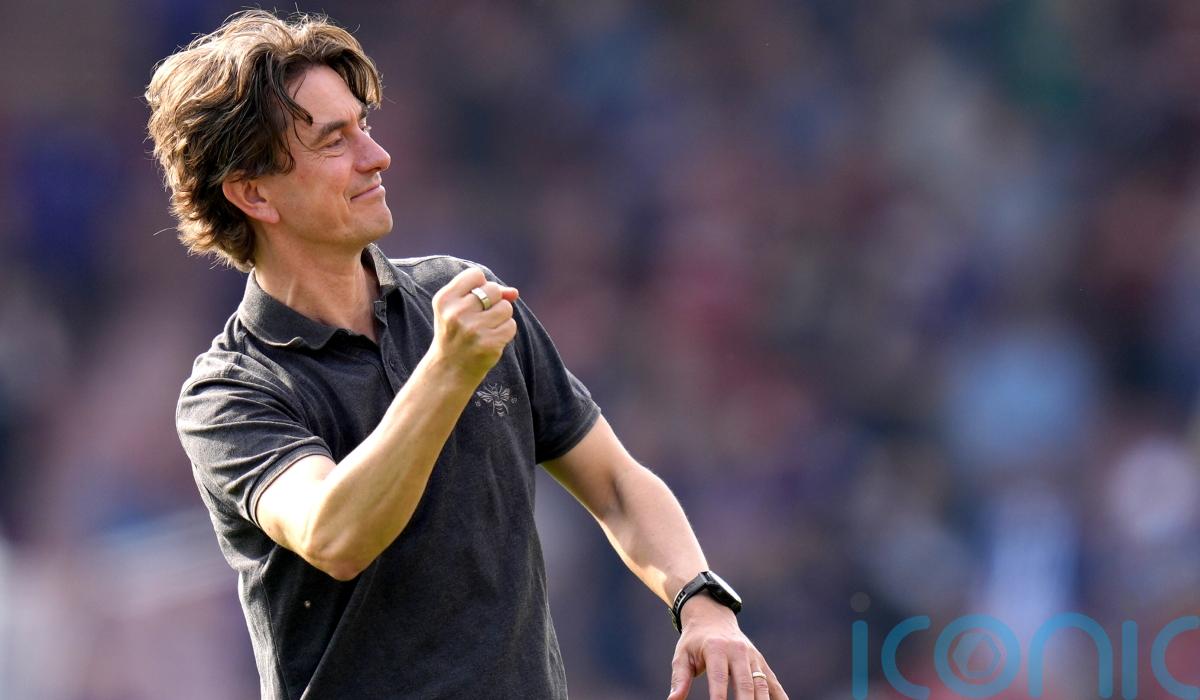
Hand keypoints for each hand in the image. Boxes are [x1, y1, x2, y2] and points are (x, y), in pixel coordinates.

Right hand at [430, 267, 519, 379]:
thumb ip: (485, 293)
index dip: (481, 285)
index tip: (474, 299)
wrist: (449, 369)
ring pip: (506, 307)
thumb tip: (514, 292)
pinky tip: (491, 339)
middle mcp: (456, 313)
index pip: (475, 275)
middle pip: (493, 290)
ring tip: (486, 329)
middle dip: (494, 301)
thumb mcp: (460, 308)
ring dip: (502, 317)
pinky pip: (511, 326)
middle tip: (480, 317)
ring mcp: (473, 329)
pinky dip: (506, 331)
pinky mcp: (488, 344)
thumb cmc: (457, 332)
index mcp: (445, 299)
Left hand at [668, 596, 787, 699]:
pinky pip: (773, 682)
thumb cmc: (694, 641)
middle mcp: (738, 651)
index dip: (719, 698)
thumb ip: (680, 679)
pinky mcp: (761, 662)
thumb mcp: (682, 656)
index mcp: (716, 649)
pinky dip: (779, 697)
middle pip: (745, 684)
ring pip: (762, 684)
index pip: (719, 678)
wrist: (712, 616)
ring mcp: (753, 657)